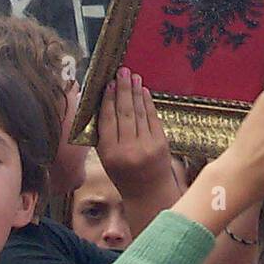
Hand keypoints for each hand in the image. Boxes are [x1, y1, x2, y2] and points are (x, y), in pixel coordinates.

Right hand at [96, 68, 179, 208]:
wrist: (148, 192)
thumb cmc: (123, 174)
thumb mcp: (107, 159)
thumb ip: (104, 135)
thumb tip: (103, 102)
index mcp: (110, 154)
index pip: (108, 121)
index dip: (109, 100)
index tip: (108, 84)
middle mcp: (129, 149)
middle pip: (125, 113)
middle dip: (124, 89)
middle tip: (122, 71)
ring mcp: (147, 146)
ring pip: (139, 113)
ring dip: (136, 92)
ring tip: (133, 76)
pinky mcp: (161, 143)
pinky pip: (152, 118)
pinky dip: (147, 103)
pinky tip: (143, 92)